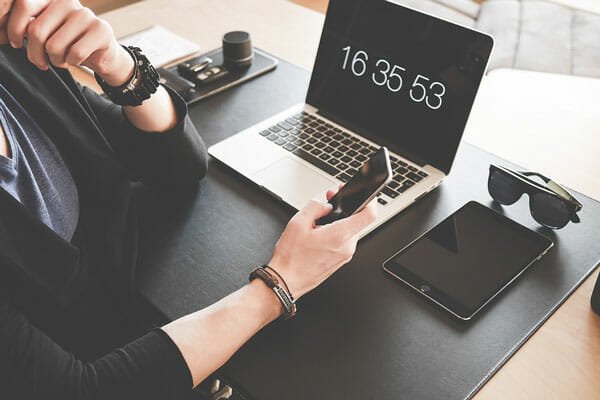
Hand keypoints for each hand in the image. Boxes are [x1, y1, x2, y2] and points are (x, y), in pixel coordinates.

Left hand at [0, 0, 133, 85]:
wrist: (103, 54)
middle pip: (36, 31)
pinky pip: (75, 54)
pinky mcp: (101, 30)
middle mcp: (67, 1)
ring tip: (61, 59)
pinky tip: (75, 60)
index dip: (12, 28)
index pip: (24, 5)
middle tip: (41, 61)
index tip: (14, 43)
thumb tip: (3, 36)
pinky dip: (72, 63)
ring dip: (55, 61)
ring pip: (54, 46)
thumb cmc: (68, 44)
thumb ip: (27, 27)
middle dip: (35, 54)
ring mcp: (85, 14)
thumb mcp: (45, 32)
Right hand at [269, 190, 376, 298]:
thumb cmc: (291, 258)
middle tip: (329, 202)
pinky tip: (319, 235)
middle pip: (357, 222)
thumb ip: (315, 206)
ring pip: (349, 232)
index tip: (364, 195)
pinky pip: (344, 242)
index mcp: (339, 235)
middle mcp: (346, 247)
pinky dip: (335, 234)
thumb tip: (326, 204)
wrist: (286, 281)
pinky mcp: (340, 261)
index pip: (369, 215)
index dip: (369, 201)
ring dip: (338, 222)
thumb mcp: (298, 223)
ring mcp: (345, 256)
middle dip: (345, 209)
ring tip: (318, 223)